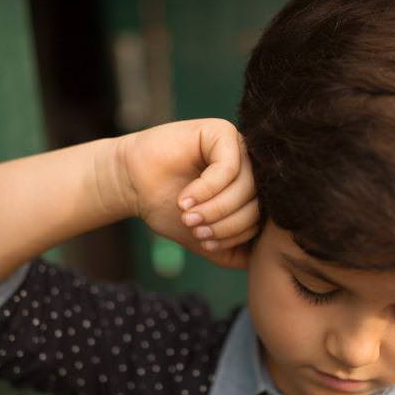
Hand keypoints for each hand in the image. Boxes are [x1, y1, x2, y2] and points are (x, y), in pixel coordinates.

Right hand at [118, 118, 259, 269]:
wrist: (132, 184)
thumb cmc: (167, 207)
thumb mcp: (205, 237)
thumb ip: (232, 250)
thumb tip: (259, 262)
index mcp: (252, 191)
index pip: (261, 219)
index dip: (236, 236)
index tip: (205, 244)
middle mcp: (250, 167)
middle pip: (256, 203)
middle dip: (226, 224)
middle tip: (195, 230)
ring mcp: (238, 148)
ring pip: (245, 187)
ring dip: (215, 208)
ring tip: (188, 216)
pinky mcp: (222, 132)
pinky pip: (228, 167)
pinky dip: (207, 189)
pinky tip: (185, 198)